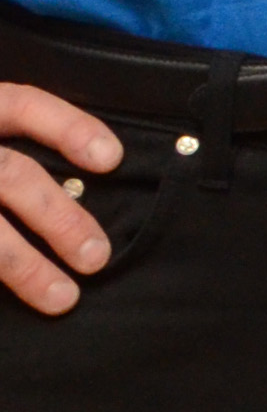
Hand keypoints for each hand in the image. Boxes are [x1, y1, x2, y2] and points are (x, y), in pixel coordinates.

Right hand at [0, 86, 120, 316]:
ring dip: (23, 266)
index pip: (22, 105)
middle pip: (11, 176)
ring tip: (62, 297)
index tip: (112, 159)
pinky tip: (6, 306)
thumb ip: (6, 153)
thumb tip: (80, 183)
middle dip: (59, 218)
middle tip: (97, 257)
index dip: (70, 127)